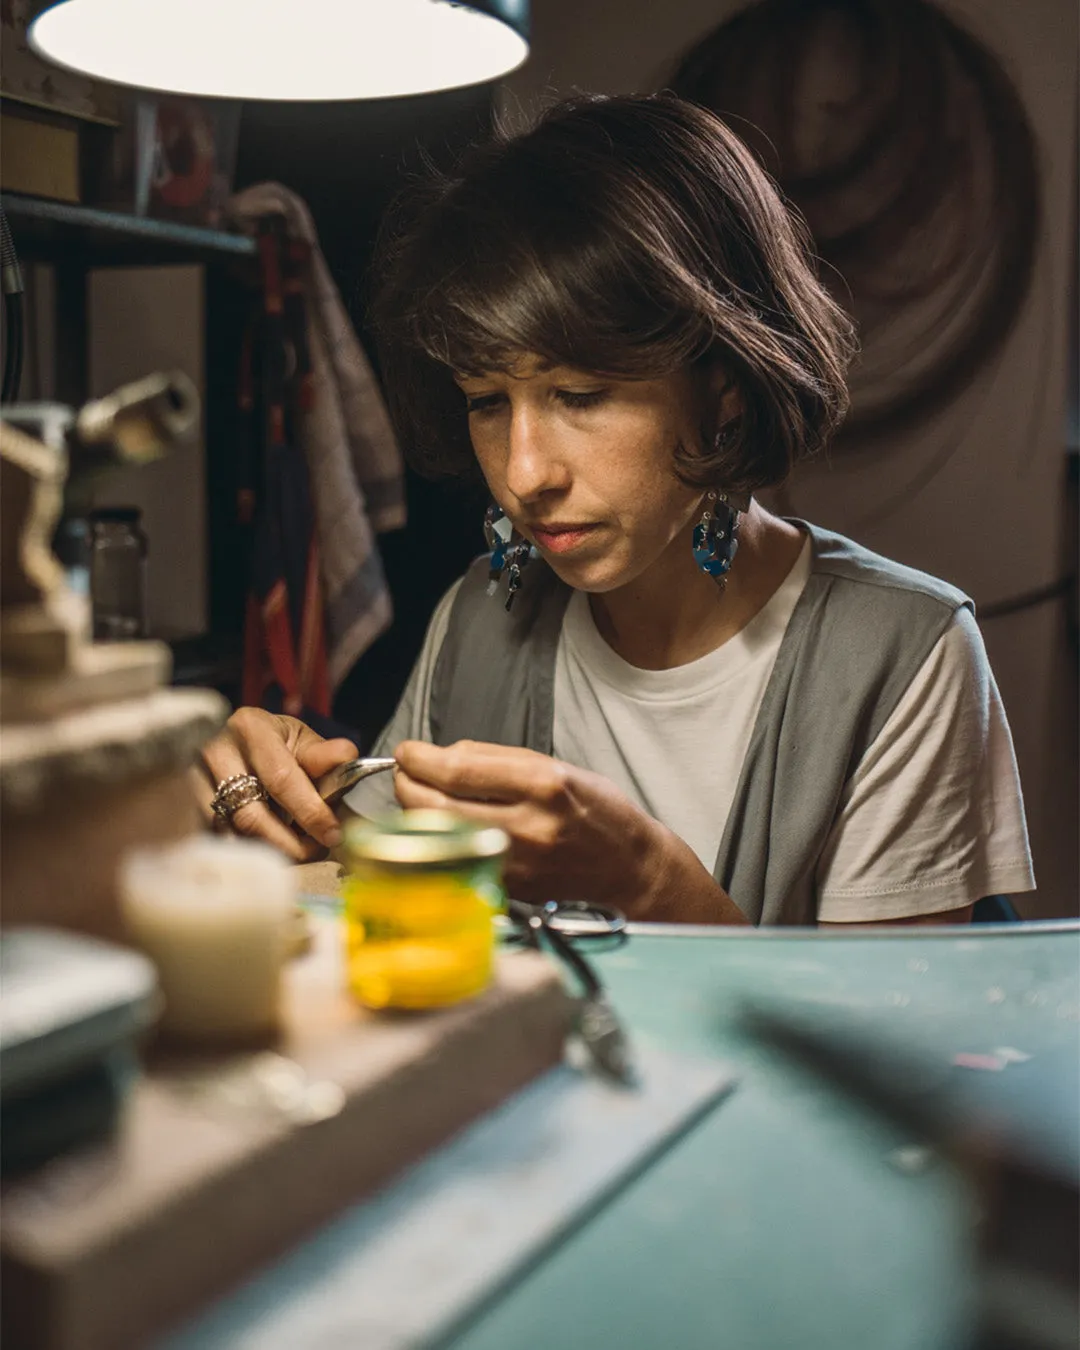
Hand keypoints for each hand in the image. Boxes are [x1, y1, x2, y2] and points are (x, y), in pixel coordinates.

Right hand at [195, 709, 357, 860]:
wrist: (227, 739)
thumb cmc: (269, 742)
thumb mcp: (297, 739)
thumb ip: (322, 754)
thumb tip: (347, 756)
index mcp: (250, 727)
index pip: (281, 779)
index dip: (309, 812)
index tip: (332, 835)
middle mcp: (213, 750)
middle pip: (250, 816)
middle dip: (289, 844)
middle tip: (314, 853)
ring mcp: (187, 780)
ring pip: (229, 834)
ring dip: (266, 851)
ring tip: (294, 853)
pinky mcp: (177, 805)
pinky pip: (212, 841)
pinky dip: (241, 852)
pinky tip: (261, 852)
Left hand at [393, 739, 745, 921]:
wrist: (631, 873)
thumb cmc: (598, 815)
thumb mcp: (559, 768)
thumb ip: (498, 759)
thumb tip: (443, 755)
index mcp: (542, 786)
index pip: (456, 769)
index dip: (419, 758)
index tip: (408, 751)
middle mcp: (526, 827)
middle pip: (434, 806)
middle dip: (406, 784)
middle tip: (405, 772)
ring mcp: (513, 865)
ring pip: (437, 837)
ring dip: (416, 814)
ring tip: (420, 796)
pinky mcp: (505, 891)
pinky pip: (455, 861)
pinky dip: (438, 842)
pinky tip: (441, 828)